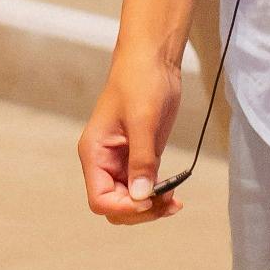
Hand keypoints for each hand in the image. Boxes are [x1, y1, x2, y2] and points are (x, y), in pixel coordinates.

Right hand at [78, 46, 186, 224]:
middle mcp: (105, 161)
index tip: (148, 199)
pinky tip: (175, 193)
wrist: (153, 58)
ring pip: (131, 200)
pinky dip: (158, 194)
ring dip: (151, 206)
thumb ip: (141, 161)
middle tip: (168, 202)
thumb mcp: (142, 121)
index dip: (124, 207)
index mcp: (94, 153)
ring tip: (175, 200)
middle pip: (115, 205)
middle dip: (140, 210)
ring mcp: (123, 160)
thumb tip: (142, 197)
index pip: (100, 199)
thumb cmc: (140, 81)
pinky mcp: (141, 156)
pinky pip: (144, 187)